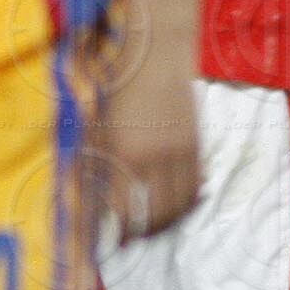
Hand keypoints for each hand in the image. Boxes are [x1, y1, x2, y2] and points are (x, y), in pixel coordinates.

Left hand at [100, 34, 199, 241]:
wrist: (159, 48)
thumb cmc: (119, 80)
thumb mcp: (98, 121)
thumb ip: (96, 159)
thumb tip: (93, 197)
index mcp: (123, 152)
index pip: (125, 210)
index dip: (122, 232)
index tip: (117, 241)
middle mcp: (153, 156)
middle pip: (156, 214)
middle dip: (146, 233)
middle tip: (136, 238)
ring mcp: (179, 151)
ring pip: (180, 204)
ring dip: (169, 221)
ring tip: (157, 226)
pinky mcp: (196, 143)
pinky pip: (195, 184)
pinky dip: (189, 200)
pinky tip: (180, 204)